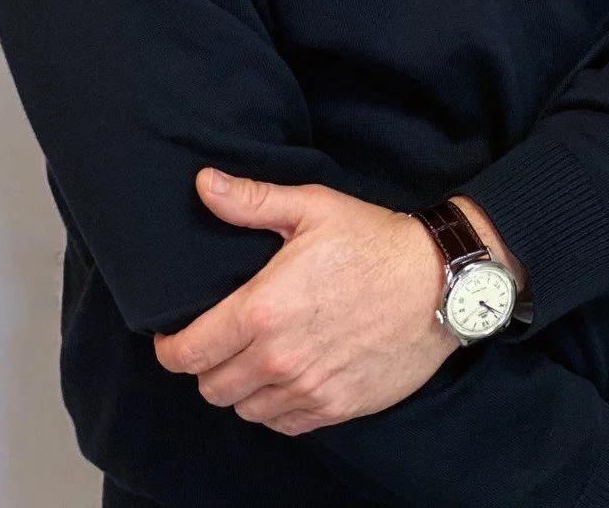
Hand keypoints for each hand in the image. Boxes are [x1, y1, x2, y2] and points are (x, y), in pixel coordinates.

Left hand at [153, 169, 459, 434]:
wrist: (438, 283)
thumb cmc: (374, 240)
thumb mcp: (312, 207)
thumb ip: (251, 201)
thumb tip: (203, 183)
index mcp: (263, 310)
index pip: (188, 352)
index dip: (169, 349)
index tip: (171, 337)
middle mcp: (278, 359)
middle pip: (210, 386)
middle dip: (205, 365)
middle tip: (218, 341)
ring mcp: (308, 388)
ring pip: (243, 409)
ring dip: (239, 388)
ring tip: (251, 358)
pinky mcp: (336, 407)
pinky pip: (282, 424)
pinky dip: (274, 407)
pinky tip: (284, 377)